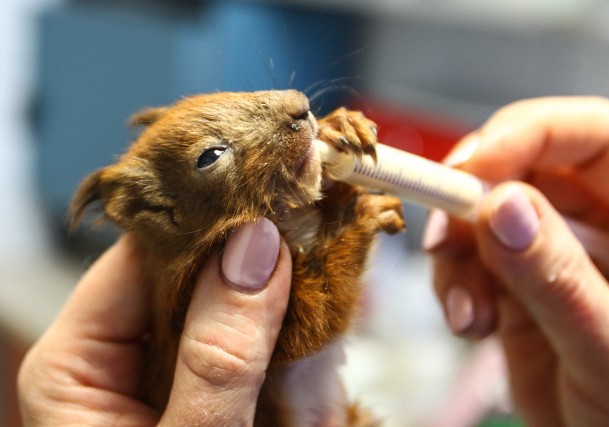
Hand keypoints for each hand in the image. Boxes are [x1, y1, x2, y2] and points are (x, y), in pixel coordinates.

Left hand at [18, 218, 289, 425]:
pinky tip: (312, 324)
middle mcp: (110, 354)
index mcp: (73, 362)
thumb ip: (218, 355)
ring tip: (323, 279)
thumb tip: (255, 247)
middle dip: (249, 262)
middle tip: (311, 234)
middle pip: (185, 274)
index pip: (139, 253)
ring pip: (219, 305)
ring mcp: (157, 369)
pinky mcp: (195, 387)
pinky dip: (278, 337)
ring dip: (272, 301)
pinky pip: (238, 341)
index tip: (270, 199)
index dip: (206, 221)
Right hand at [425, 97, 608, 425]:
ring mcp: (553, 252)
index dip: (528, 135)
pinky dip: (452, 286)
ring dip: (457, 257)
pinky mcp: (516, 283)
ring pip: (483, 215)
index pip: (592, 136)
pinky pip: (468, 260)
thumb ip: (558, 279)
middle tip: (442, 239)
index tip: (469, 169)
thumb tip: (501, 205)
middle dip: (471, 202)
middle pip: (522, 167)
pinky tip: (467, 326)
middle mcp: (601, 223)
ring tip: (463, 314)